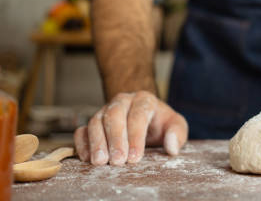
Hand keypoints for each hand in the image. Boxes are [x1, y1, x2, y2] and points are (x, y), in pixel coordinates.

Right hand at [73, 91, 187, 164]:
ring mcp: (105, 110)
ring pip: (96, 121)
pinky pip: (82, 130)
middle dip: (116, 139)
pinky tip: (88, 158)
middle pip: (114, 115)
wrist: (147, 118)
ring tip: (101, 162)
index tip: (135, 157)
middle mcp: (123, 101)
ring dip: (97, 142)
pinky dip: (83, 143)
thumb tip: (172, 147)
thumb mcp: (176, 125)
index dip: (136, 136)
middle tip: (117, 161)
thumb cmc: (161, 124)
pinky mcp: (94, 122)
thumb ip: (177, 133)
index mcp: (144, 100)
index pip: (138, 114)